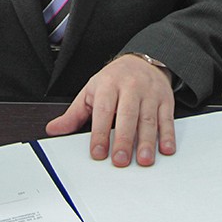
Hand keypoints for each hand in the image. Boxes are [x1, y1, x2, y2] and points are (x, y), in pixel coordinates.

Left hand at [45, 54, 176, 166]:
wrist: (142, 60)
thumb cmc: (114, 80)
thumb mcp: (91, 91)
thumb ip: (74, 114)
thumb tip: (54, 129)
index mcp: (108, 84)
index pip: (103, 110)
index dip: (100, 133)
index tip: (97, 152)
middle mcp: (130, 87)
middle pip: (127, 115)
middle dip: (124, 139)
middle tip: (120, 160)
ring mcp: (149, 93)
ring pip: (148, 119)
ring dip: (146, 141)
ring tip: (143, 160)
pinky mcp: (165, 100)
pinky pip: (167, 118)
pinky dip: (167, 135)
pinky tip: (165, 149)